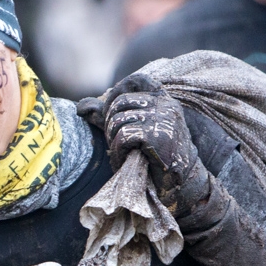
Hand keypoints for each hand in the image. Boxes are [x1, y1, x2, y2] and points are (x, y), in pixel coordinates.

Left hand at [102, 74, 207, 211]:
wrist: (184, 184)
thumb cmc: (156, 157)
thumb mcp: (137, 130)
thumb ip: (111, 116)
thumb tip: (81, 107)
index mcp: (164, 100)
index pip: (137, 81)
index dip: (117, 93)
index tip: (111, 114)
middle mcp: (166, 105)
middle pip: (120, 102)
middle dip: (109, 124)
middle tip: (115, 142)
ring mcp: (163, 120)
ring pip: (119, 121)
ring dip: (113, 140)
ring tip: (121, 153)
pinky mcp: (158, 137)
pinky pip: (123, 137)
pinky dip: (118, 152)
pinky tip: (124, 162)